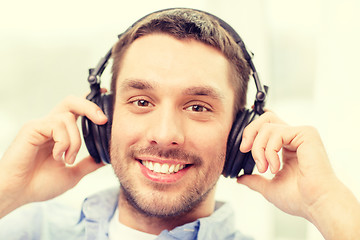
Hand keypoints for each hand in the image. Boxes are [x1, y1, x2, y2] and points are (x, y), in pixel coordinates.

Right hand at [0, 96, 106, 217]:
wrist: (17, 194)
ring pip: (68, 118)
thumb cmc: (38, 185)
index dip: (90, 103)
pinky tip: (57, 156)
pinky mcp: (32, 128)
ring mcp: (41, 126)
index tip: (104, 96)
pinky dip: (63, 142)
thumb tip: (105, 159)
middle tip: (103, 120)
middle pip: (72, 102)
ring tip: (67, 158)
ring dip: (75, 141)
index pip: (75, 111)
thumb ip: (88, 164)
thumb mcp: (72, 174)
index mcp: (59, 134)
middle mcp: (50, 126)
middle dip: (90, 106)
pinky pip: (56, 125)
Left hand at [237, 112, 359, 238]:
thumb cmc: (299, 198)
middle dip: (250, 132)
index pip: (265, 128)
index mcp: (287, 147)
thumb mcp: (269, 187)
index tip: (243, 149)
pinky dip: (269, 150)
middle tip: (244, 149)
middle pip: (266, 118)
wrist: (315, 204)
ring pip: (267, 126)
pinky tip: (275, 167)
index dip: (251, 134)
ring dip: (259, 148)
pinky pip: (277, 132)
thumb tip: (240, 178)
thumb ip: (254, 180)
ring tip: (264, 168)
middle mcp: (294, 138)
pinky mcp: (306, 133)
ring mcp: (301, 134)